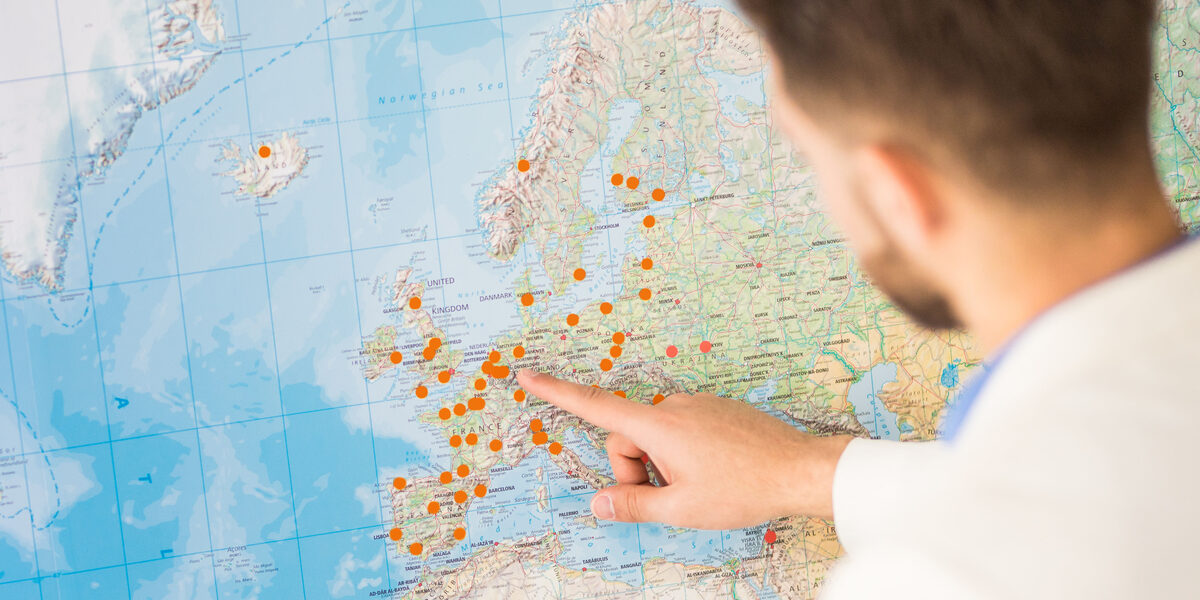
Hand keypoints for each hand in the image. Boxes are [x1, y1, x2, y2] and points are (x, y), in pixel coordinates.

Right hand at [516, 369, 851, 528]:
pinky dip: (685, 454)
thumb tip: (598, 503)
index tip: (527, 374)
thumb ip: (632, 505)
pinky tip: (716, 472)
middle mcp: (672, 407)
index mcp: (656, 426)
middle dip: (636, 469)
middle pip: (627, 438)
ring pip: (656, 436)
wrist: (799, 469)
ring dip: (663, 464)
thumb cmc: (742, 489)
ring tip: (699, 487)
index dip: (556, 392)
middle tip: (669, 496)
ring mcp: (696, 406)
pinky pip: (683, 431)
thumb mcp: (681, 508)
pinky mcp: (715, 410)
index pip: (594, 407)